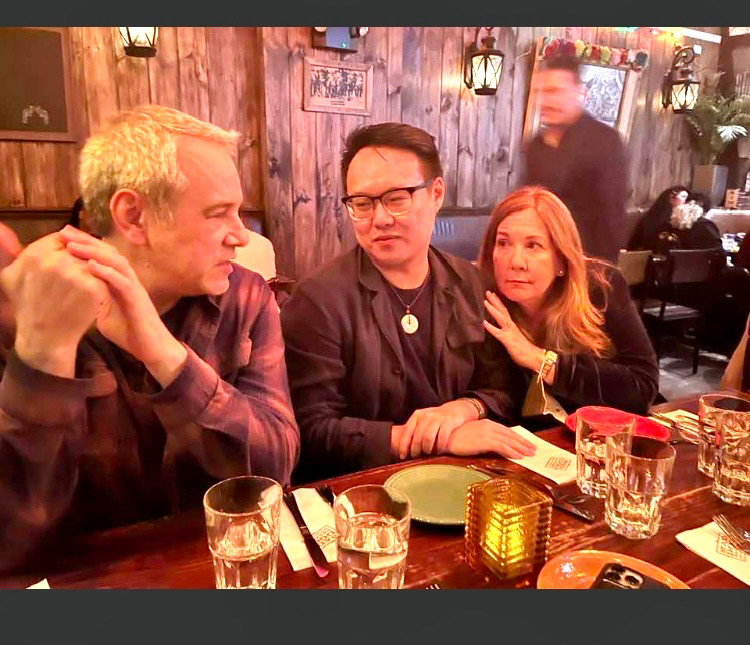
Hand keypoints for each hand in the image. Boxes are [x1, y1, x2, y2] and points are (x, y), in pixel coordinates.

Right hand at [0, 232, 106, 375]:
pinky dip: (104, 284)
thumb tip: (3, 229)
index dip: (69, 248)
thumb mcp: (10, 277)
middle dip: (83, 259)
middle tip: (86, 273)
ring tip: (92, 283)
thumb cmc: (26, 307)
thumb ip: (12, 252)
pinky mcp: (93, 288)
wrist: (43, 338)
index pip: (62, 238)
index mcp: (35, 253)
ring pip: (94, 262)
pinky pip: (105, 278)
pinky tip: (98, 294)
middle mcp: (54, 261)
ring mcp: (75, 274)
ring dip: (95, 271)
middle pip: (80, 249)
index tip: (73, 259)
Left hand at [59, 226, 187, 385]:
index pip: (103, 257)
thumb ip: (94, 301)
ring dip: (94, 253)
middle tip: (65, 232)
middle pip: (109, 253)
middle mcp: (129, 280)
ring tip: (73, 246)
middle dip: (86, 241)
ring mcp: (135, 288)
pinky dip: (108, 273)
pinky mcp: (138, 300)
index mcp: (120, 282)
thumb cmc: (130, 333)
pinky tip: (92, 266)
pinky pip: (123, 282)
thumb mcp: (104, 315)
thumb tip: (75, 295)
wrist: (152, 349)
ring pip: (116, 263)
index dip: (85, 244)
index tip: (63, 236)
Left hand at [396, 399, 481, 459]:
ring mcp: (438, 418)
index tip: (402, 456)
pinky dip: (439, 447)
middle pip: (417, 437)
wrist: (456, 409)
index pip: (407, 432)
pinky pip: (442, 437)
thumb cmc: (436, 420)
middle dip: (415, 450)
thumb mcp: (424, 421)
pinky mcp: (449, 421)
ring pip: (428, 438)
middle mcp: (426, 416)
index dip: (404, 445)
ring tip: (428, 455)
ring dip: (427, 449)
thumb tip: (403, 450)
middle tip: (416, 458)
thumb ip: (414, 431)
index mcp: (417, 415)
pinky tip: (439, 452)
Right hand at [445, 419, 536, 458]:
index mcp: (486, 424)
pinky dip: (512, 451)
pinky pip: (502, 446)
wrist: (444, 435)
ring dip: (521, 447)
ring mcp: (487, 433)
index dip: (517, 437)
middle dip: (523, 442)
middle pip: (510, 435)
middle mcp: (489, 426)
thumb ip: (481, 436)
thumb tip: (490, 444)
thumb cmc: (454, 436)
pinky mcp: (484, 441)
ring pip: (509, 440)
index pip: (506, 431)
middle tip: (533, 449)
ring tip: (530, 454)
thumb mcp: (470, 434)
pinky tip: (519, 457)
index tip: (526, 443)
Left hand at [483, 291, 543, 371]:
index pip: (505, 311)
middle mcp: (511, 326)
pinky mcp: (508, 340)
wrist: (535, 357)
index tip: (492, 294)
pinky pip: (498, 333)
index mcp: (512, 326)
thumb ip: (509, 332)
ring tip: (485, 302)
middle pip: (502, 311)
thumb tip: (502, 329)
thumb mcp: (515, 338)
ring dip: (493, 309)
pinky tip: (484, 322)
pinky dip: (491, 327)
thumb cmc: (525, 350)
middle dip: (495, 301)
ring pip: (501, 318)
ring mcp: (510, 332)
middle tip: (487, 291)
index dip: (498, 303)